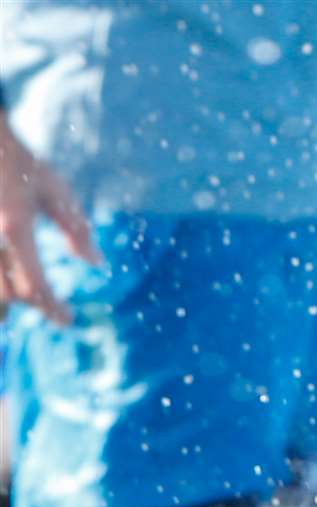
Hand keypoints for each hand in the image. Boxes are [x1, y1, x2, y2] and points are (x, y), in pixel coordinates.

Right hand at [0, 121, 102, 325]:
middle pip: (8, 293)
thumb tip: (96, 262)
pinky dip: (2, 283)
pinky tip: (13, 282)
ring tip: (29, 296)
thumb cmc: (21, 164)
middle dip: (31, 302)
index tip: (68, 320)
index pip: (34, 283)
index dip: (51, 307)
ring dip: (9, 297)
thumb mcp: (56, 190)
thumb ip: (77, 228)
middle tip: (51, 304)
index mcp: (15, 225)